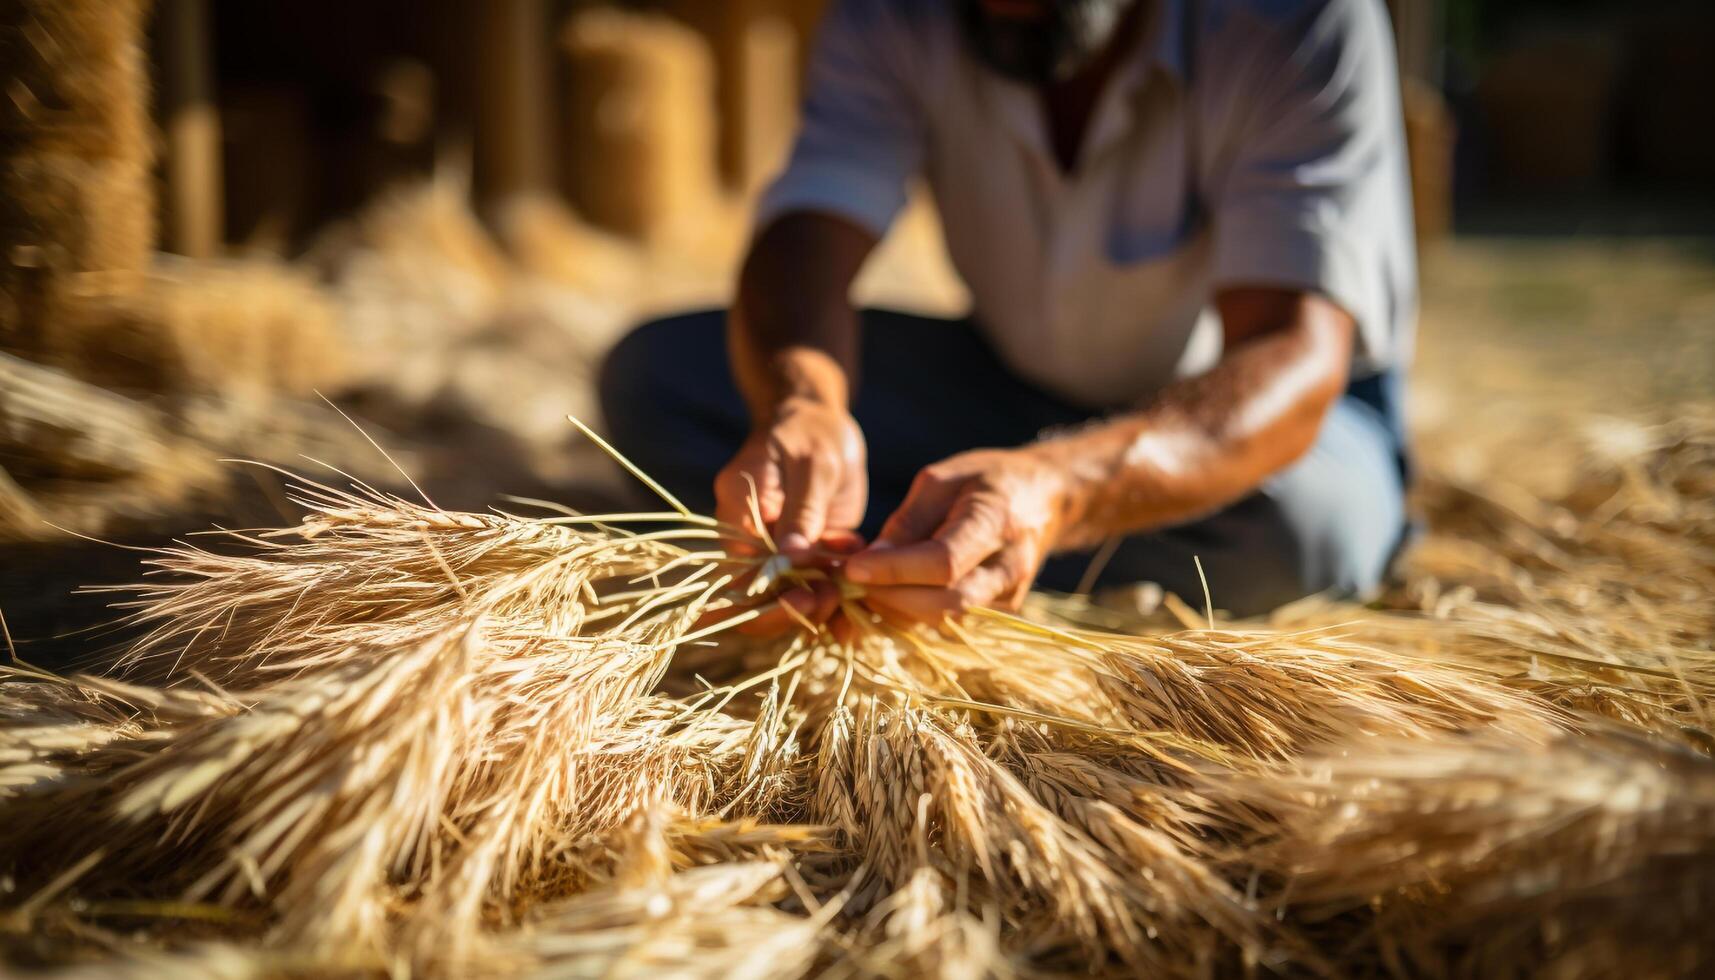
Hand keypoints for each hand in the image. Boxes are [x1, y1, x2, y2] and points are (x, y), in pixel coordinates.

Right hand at [712, 397, 866, 635]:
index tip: (808, 596)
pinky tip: (857, 576)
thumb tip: (790, 559)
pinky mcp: (799, 549)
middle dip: (792, 606)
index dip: (768, 594)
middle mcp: (747, 531)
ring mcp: (773, 543)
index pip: (738, 567)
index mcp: (737, 506)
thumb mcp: (815, 465)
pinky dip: (834, 588)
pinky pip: (809, 583)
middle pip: (754, 591)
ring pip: (783, 593)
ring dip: (817, 601)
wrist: (821, 420)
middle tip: (832, 598)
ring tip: (850, 588)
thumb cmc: (815, 432)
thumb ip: (803, 511)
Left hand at [842, 448, 1073, 624]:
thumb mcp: (942, 480)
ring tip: (867, 587)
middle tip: (852, 582)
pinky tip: (893, 593)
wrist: (1045, 499)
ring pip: (944, 620)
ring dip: (898, 610)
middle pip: (943, 602)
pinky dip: (915, 614)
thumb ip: (907, 521)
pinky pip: (950, 623)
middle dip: (890, 597)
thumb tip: (870, 561)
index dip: (893, 571)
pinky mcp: (1002, 614)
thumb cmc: (987, 480)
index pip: (942, 562)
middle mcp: (1009, 567)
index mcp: (996, 522)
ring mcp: (1010, 596)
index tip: (851, 568)